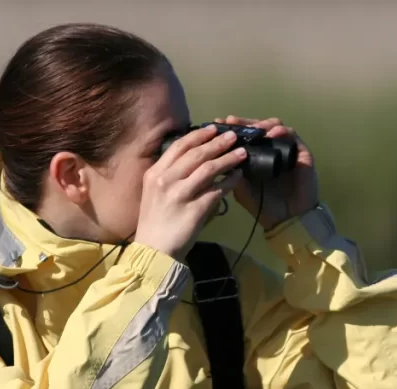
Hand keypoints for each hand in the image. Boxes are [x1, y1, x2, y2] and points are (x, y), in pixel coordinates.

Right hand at [135, 125, 246, 259]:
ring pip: (208, 169)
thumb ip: (171, 175)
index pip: (179, 147)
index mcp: (155, 173)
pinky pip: (216, 191)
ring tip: (241, 153)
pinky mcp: (194, 210)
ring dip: (227, 159)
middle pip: (196, 154)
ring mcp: (179, 195)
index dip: (198, 136)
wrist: (155, 250)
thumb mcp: (154, 192)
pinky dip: (229, 182)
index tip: (213, 129)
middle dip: (217, 143)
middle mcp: (165, 180)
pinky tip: (237, 176)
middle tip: (233, 137)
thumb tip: (194, 158)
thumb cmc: (156, 221)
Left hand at [214, 115, 319, 229]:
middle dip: (244, 122)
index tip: (218, 124)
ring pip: (275, 127)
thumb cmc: (264, 206)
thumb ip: (232, 173)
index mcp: (255, 156)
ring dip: (263, 124)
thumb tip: (219, 154)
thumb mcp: (241, 189)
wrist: (287, 220)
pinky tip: (271, 134)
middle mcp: (270, 150)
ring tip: (252, 128)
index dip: (232, 128)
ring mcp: (285, 150)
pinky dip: (282, 132)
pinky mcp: (301, 153)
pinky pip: (292, 136)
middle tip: (232, 122)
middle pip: (258, 127)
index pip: (244, 135)